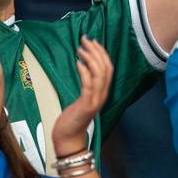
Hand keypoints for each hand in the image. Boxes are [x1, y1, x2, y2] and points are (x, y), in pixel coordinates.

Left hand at [52, 38, 111, 153]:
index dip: (102, 53)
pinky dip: (85, 72)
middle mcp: (102, 95)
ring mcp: (95, 100)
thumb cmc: (73, 118)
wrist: (69, 138)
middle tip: (85, 39)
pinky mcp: (86, 105)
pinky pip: (88, 85)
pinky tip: (78, 63)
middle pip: (106, 68)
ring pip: (99, 75)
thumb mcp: (82, 98)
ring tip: (81, 49)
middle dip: (97, 51)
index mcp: (102, 92)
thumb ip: (86, 84)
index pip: (108, 68)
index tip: (93, 41)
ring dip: (91, 59)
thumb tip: (83, 65)